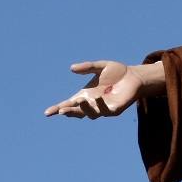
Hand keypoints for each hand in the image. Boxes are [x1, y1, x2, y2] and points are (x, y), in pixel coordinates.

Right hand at [43, 60, 162, 118]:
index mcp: (85, 95)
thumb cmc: (117, 72)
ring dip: (84, 109)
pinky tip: (97, 99)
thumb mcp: (99, 67)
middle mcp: (92, 104)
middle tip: (62, 111)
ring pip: (90, 114)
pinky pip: (105, 111)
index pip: (68, 104)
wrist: (134, 76)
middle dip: (69, 112)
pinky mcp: (115, 110)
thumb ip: (87, 67)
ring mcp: (103, 109)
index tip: (47, 113)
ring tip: (81, 100)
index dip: (58, 109)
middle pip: (77, 112)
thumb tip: (72, 68)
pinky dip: (100, 106)